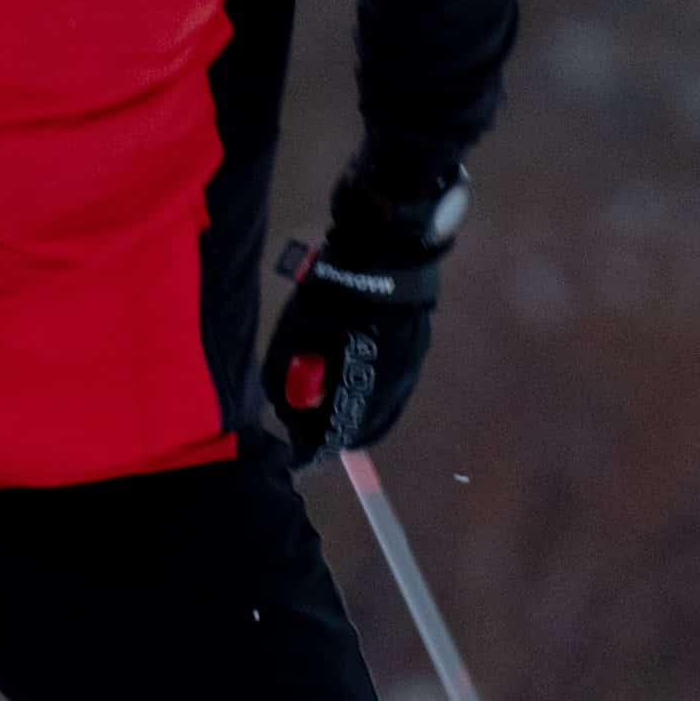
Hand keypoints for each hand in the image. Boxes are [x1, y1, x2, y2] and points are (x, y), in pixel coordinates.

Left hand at [261, 165, 462, 465]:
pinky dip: (372, 390)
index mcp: (362, 387)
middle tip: (311, 427)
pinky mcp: (418, 350)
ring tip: (329, 401)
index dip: (312, 445)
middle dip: (336, 432)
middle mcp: (393, 387)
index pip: (335, 435)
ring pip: (382, 408)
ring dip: (356, 411)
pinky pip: (393, 386)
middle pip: (365, 429)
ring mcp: (410, 369)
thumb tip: (282, 403)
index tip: (295, 450)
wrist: (385, 250)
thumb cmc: (332, 293)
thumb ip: (283, 372)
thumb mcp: (294, 332)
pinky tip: (354, 373)